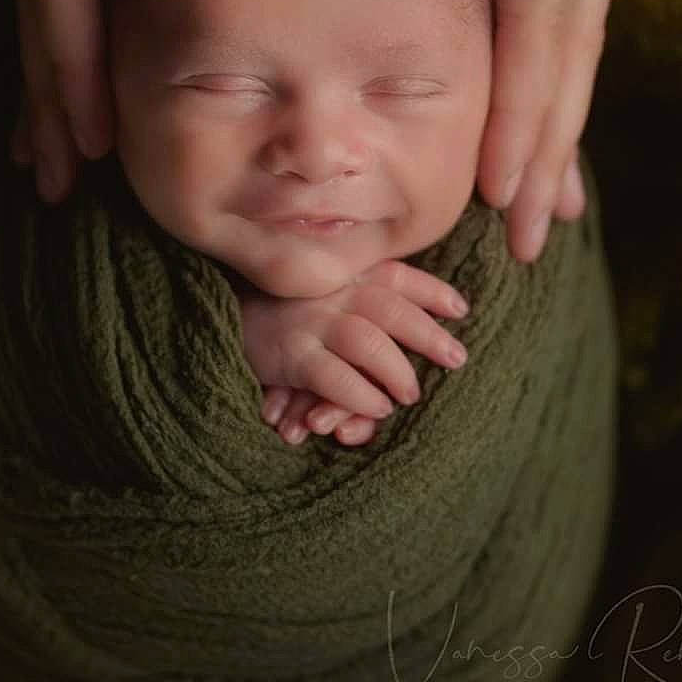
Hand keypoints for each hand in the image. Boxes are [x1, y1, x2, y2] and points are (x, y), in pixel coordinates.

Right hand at [233, 258, 469, 446]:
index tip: (461, 309)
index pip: (395, 274)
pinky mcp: (290, 356)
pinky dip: (361, 395)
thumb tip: (419, 311)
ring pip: (368, 343)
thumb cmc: (281, 307)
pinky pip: (334, 378)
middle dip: (430, 334)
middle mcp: (330, 292)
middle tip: (457, 358)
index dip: (431, 290)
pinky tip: (377, 408)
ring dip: (397, 370)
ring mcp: (310, 322)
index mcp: (341, 273)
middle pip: (391, 308)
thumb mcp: (321, 287)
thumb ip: (358, 291)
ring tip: (410, 394)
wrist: (220, 315)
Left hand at [331, 0, 621, 263]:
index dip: (528, 121)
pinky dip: (539, 48)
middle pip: (566, 40)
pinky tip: (526, 77)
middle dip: (549, 143)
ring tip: (542, 188)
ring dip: (554, 109)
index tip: (508, 210)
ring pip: (564, 21)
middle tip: (530, 237)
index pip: (541, 25)